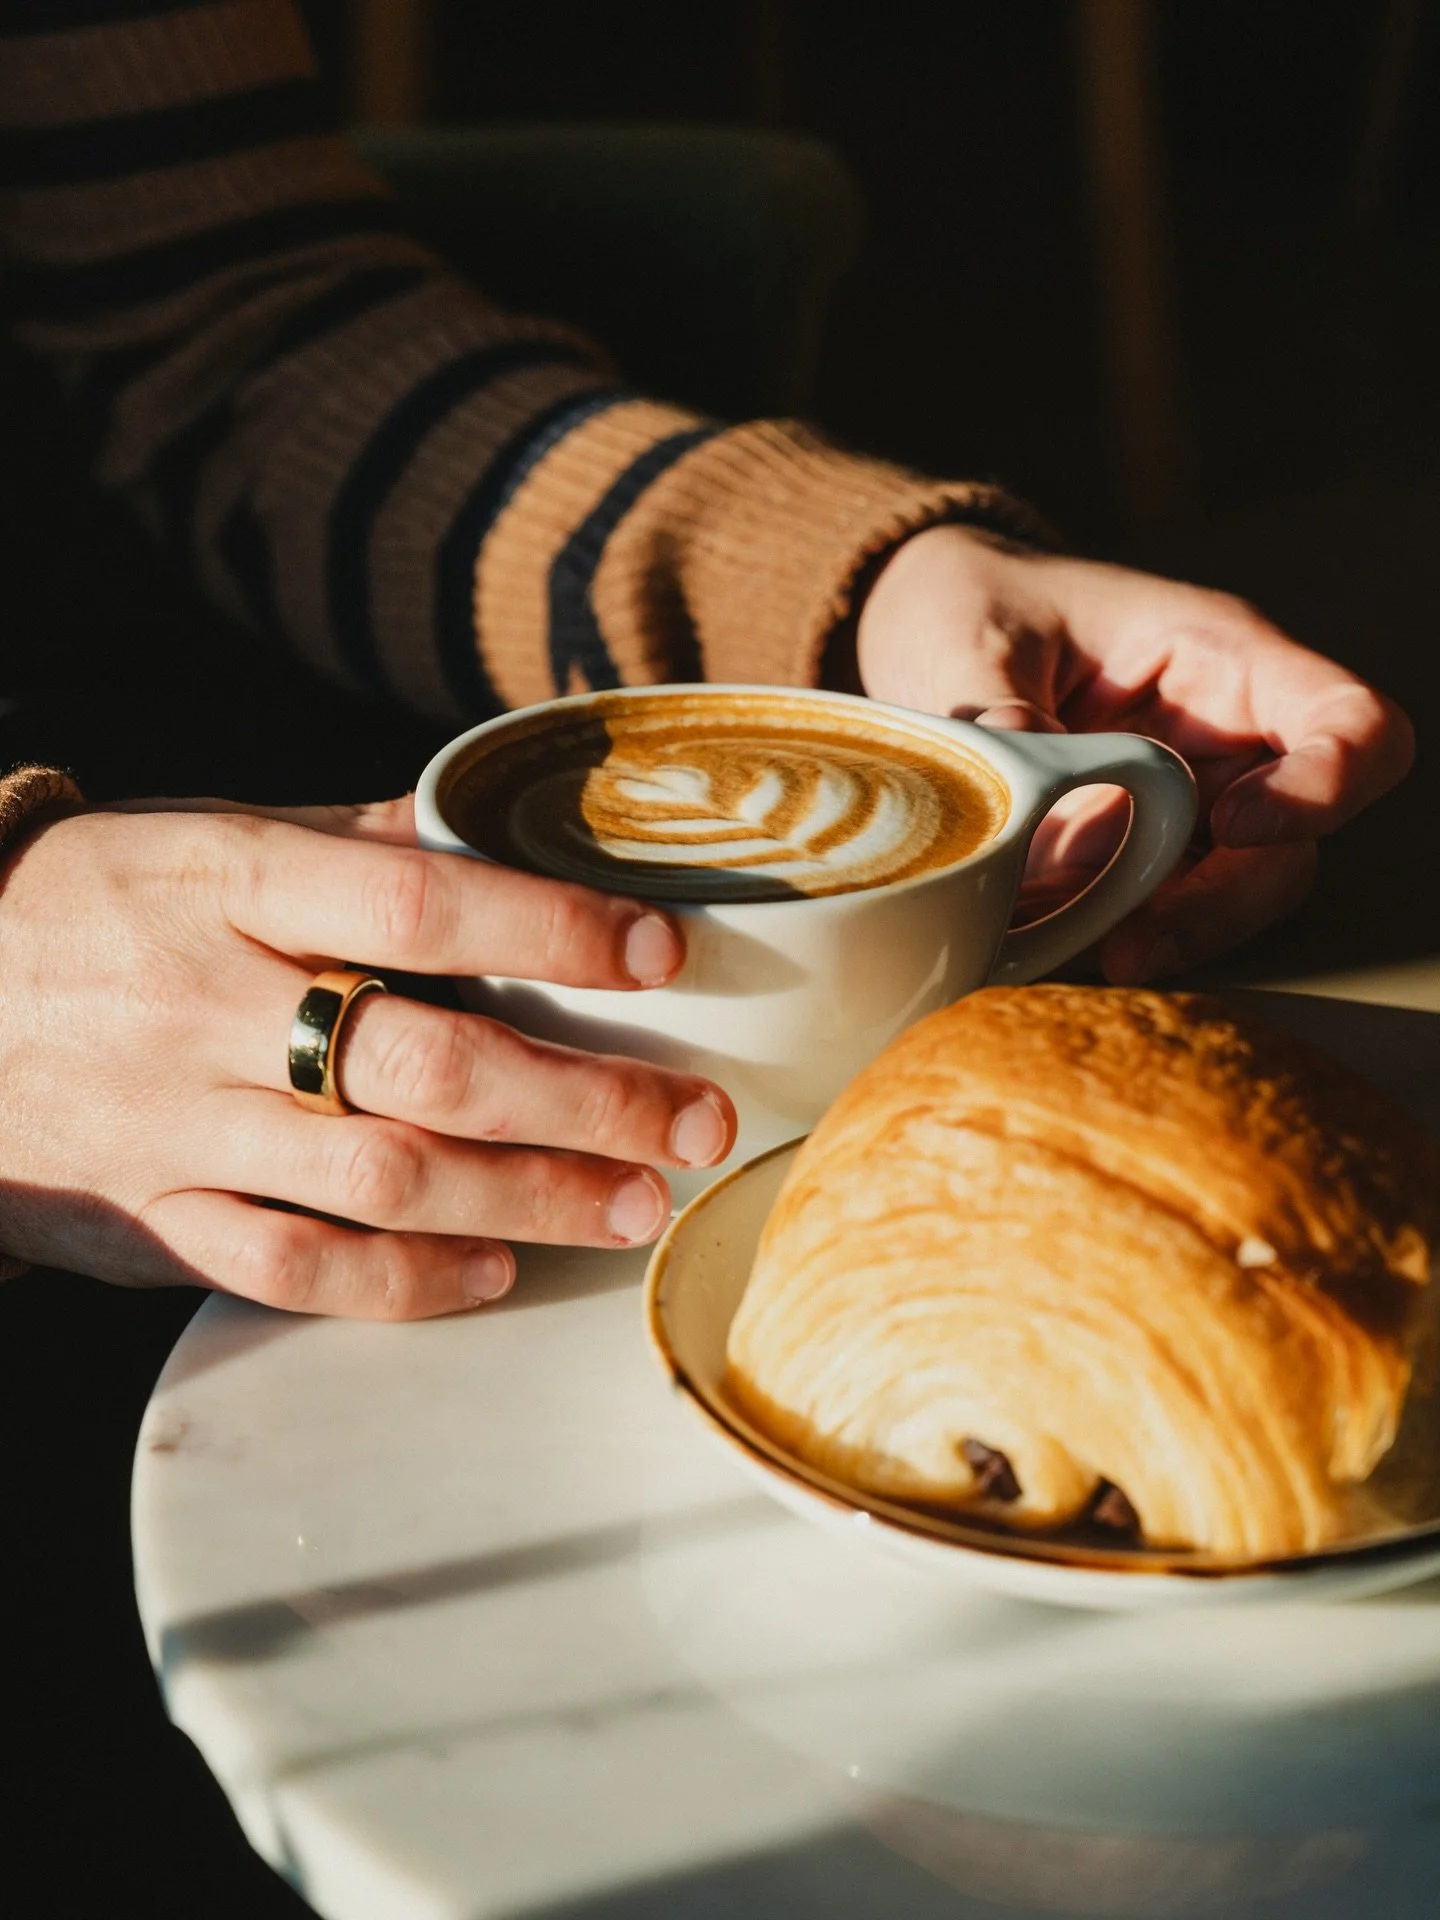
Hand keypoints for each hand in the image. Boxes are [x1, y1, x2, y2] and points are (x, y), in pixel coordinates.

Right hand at [0, 797, 733, 1317]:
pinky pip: (290, 1269)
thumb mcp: (208, 836)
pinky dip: (404, 1282)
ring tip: (638, 1205)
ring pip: (377, 1181)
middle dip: (584, 1100)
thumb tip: (507, 836)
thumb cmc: (95, 901)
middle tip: (697, 1122)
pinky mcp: (148, 1219)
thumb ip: (356, 846)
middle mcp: (204, 1007)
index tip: (660, 952)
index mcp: (226, 884)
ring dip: (528, 1199)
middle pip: (426, 1066)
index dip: (549, 929)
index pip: (413, 905)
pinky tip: (495, 1273)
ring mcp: (175, 1125)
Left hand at [854, 525, 1413, 979]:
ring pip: (1227, 899)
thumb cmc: (966, 602)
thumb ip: (1007, 723)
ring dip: (1162, 937)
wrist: (920, 628)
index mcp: (1219, 656)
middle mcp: (1224, 738)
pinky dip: (1109, 938)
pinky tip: (1042, 946)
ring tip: (1076, 952)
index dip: (1326, 787)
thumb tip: (1060, 834)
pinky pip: (1152, 914)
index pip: (1347, 722)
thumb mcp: (966, 639)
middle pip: (1291, 846)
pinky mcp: (1131, 857)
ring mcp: (1185, 806)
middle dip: (1219, 908)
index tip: (1236, 828)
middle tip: (1129, 946)